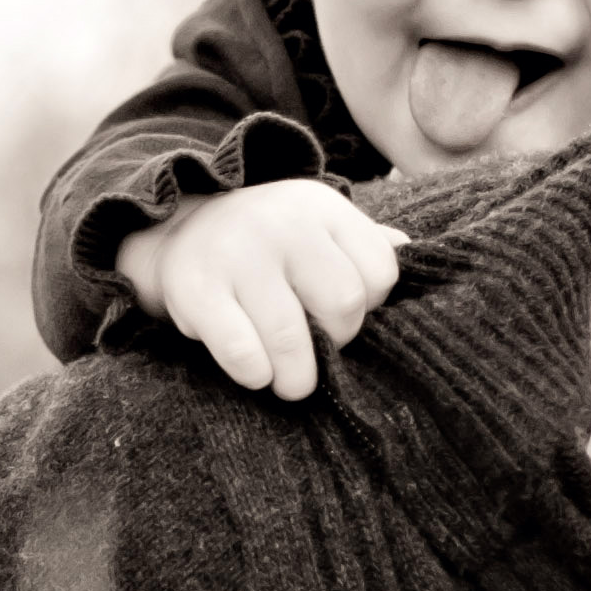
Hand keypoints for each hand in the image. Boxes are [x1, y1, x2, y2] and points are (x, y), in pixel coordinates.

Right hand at [111, 179, 403, 400]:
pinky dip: (255, 373)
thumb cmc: (268, 244)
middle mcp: (282, 223)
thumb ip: (364, 242)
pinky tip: (256, 372)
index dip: (370, 307)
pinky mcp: (196, 289)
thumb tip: (410, 250)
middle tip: (317, 350)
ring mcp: (237, 254)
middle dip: (336, 343)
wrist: (180, 230)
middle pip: (344, 306)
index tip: (340, 314)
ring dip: (297, 377)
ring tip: (291, 382)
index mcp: (320, 207)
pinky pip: (242, 352)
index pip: (379, 273)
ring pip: (293, 338)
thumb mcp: (318, 227)